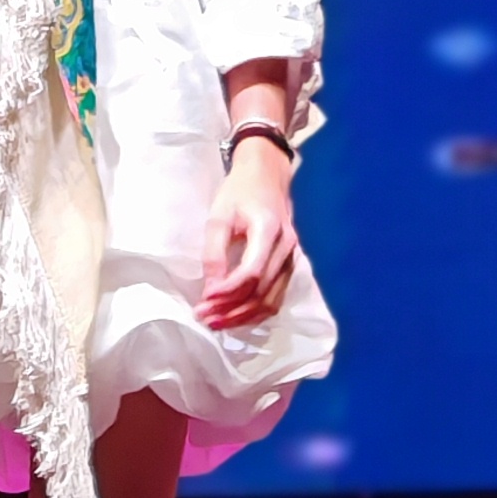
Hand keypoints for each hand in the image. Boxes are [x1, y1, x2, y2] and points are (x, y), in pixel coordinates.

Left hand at [200, 133, 299, 331]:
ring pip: (271, 300)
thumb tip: (211, 289)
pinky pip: (276, 296)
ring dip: (243, 316)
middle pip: (262, 292)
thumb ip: (214, 252)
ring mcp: (292, 258)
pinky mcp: (290, 264)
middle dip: (232, 310)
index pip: (252, 273)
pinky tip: (236, 315)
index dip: (228, 292)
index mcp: (269, 230)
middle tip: (205, 318)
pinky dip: (256, 310)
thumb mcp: (219, 216)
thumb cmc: (239, 191)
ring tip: (216, 322)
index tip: (204, 302)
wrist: (266, 175)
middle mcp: (287, 247)